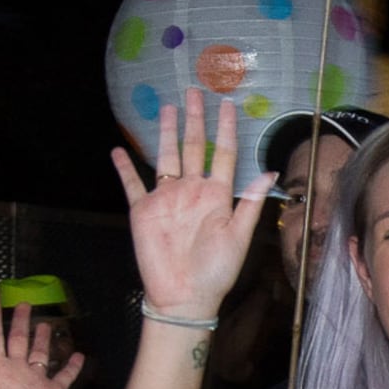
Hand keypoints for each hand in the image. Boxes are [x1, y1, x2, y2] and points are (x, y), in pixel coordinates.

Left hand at [0, 294, 85, 388]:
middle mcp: (12, 374)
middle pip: (15, 339)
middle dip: (18, 320)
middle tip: (23, 301)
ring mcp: (33, 383)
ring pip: (39, 352)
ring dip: (42, 338)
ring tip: (46, 323)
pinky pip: (64, 376)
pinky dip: (73, 366)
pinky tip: (79, 355)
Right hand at [110, 87, 268, 322]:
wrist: (184, 297)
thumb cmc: (215, 271)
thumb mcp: (239, 236)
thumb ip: (250, 202)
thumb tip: (270, 170)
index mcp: (217, 195)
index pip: (223, 153)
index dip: (225, 129)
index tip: (228, 105)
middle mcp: (192, 190)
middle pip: (193, 146)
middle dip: (195, 119)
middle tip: (194, 91)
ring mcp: (166, 198)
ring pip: (165, 156)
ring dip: (165, 132)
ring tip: (166, 108)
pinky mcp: (143, 211)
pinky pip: (132, 184)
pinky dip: (124, 168)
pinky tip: (118, 150)